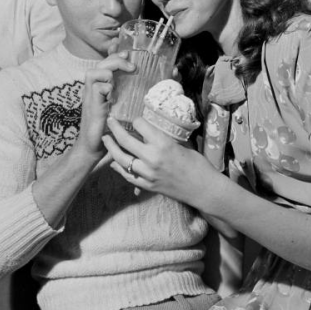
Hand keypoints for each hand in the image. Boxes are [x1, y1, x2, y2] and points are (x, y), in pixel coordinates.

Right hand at [75, 52, 135, 158]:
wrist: (94, 149)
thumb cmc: (110, 132)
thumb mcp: (123, 112)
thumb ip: (131, 101)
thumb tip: (153, 93)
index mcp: (102, 89)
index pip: (106, 65)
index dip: (115, 55)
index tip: (129, 53)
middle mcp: (94, 90)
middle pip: (101, 64)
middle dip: (116, 59)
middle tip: (131, 65)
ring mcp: (90, 97)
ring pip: (94, 72)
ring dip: (109, 70)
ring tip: (123, 74)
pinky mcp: (91, 106)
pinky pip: (96, 87)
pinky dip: (106, 87)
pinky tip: (113, 94)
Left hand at [102, 115, 217, 208]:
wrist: (204, 190)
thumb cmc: (198, 165)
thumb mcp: (182, 145)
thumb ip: (165, 137)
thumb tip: (153, 128)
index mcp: (163, 144)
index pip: (140, 125)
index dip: (137, 120)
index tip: (135, 119)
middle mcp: (152, 158)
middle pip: (125, 140)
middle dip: (115, 128)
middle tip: (109, 121)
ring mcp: (148, 174)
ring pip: (121, 159)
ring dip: (111, 148)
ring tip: (106, 140)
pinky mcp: (147, 186)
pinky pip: (127, 176)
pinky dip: (119, 168)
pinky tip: (114, 162)